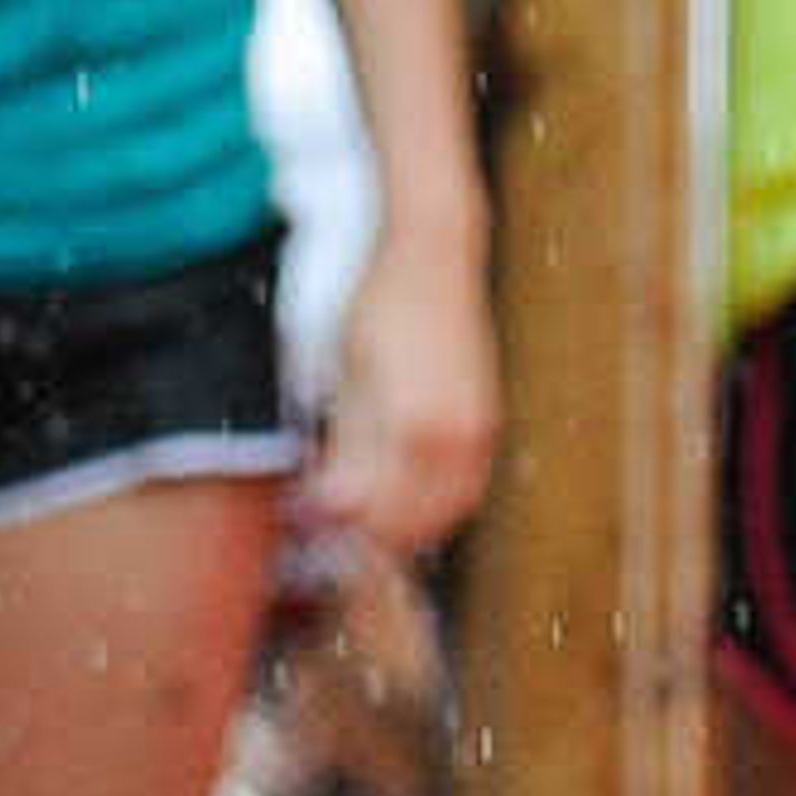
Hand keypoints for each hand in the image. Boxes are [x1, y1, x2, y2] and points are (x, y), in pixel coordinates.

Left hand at [304, 229, 496, 558]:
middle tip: (328, 534)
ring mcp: (479, 431)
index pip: (379, 517)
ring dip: (405, 530)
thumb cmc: (378, 308)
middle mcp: (457, 437)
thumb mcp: (345, 376)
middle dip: (371, 541)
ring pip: (445, 513)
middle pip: (414, 526)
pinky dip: (433, 507)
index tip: (308, 524)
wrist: (433, 255)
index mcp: (416, 429)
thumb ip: (346, 447)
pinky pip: (465, 489)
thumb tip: (332, 509)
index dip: (341, 533)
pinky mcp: (488, 423)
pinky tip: (401, 498)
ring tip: (363, 523)